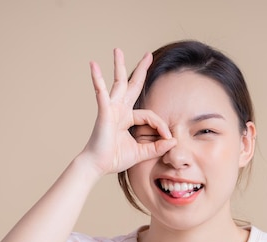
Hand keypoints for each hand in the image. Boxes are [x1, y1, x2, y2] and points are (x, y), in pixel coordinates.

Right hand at [81, 48, 175, 175]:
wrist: (98, 166)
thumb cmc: (114, 159)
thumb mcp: (141, 153)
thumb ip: (157, 147)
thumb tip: (173, 141)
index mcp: (127, 119)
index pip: (149, 115)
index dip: (161, 125)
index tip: (168, 138)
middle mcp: (119, 110)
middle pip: (132, 86)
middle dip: (141, 70)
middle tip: (148, 55)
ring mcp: (111, 109)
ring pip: (118, 83)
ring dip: (119, 66)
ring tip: (117, 50)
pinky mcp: (103, 112)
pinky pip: (101, 93)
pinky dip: (98, 80)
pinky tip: (93, 66)